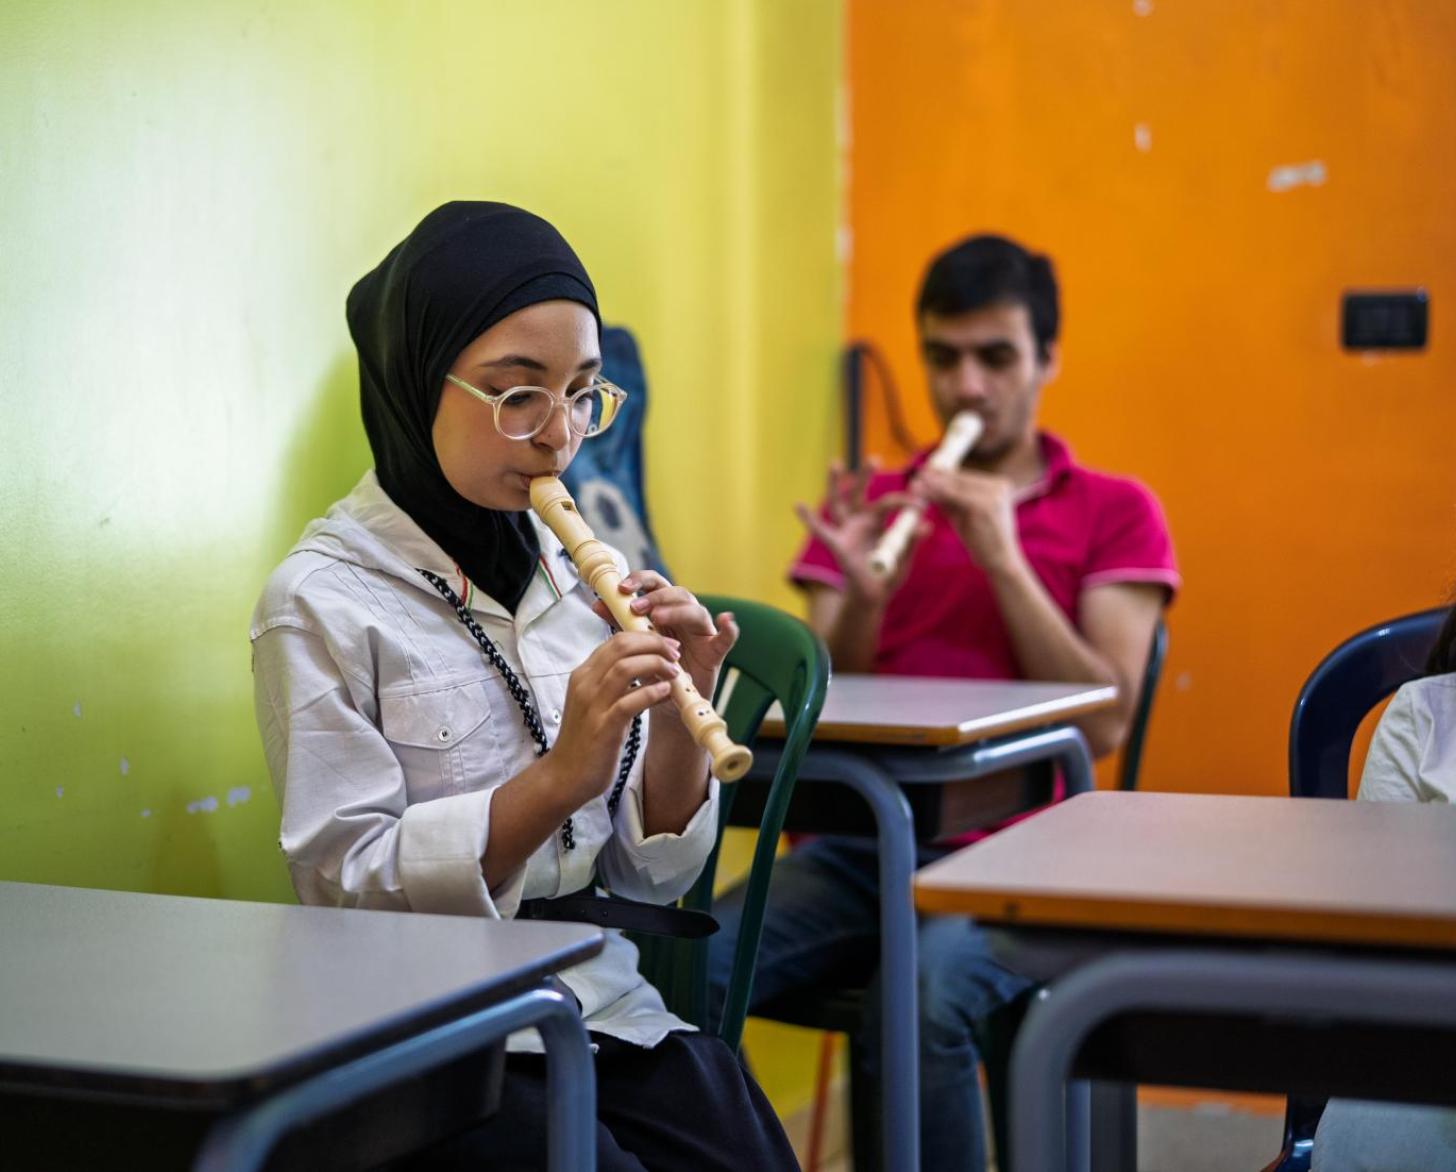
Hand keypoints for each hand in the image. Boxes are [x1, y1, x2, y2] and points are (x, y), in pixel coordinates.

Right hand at [553, 631, 679, 803]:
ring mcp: (592, 704)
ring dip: (656, 664)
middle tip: (675, 653)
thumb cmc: (587, 740)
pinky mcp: (603, 727)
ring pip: (625, 668)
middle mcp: (585, 684)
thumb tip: (658, 677)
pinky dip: (651, 693)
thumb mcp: (601, 705)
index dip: (646, 638)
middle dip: (654, 644)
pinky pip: (629, 702)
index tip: (668, 645)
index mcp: (584, 675)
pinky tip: (666, 691)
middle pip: (621, 646)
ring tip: (674, 672)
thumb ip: (622, 688)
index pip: (616, 640)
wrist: (565, 776)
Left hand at [593, 571, 737, 707]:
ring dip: (677, 610)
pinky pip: (726, 638)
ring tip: (658, 618)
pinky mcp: (714, 652)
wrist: (667, 701)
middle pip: (676, 592)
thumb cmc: (653, 668)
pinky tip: (726, 620)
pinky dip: (729, 628)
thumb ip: (621, 623)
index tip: (621, 588)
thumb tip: (597, 604)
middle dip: (655, 596)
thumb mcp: (634, 645)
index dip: (640, 581)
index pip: (655, 584)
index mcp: (664, 610)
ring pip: (696, 610)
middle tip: (636, 607)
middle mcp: (684, 616)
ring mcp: (701, 632)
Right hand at [794, 459, 924, 605]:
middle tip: (874, 459)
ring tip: (835, 462)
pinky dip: (809, 519)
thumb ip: (912, 542)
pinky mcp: (837, 544)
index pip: (888, 504)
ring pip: (838, 503)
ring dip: (835, 483)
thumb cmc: (889, 575)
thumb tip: (926, 525)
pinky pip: (821, 531)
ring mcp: (846, 531)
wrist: (873, 595)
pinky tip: (798, 505)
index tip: (920, 504)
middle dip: (865, 475)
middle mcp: (860, 521)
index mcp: (878, 522)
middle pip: (859, 493)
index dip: (903, 503)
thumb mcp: (904, 559)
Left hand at [913, 465, 1022, 573]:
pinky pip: (953, 496)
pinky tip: (922, 494)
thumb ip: (950, 500)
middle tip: (916, 475)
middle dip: (936, 477)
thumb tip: (929, 485)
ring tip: (914, 484)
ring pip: (955, 486)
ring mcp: (993, 494)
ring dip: (933, 484)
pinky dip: (936, 494)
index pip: (966, 477)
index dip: (944, 475)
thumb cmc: (983, 542)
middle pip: (961, 479)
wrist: (1001, 562)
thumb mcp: (965, 516)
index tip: (925, 472)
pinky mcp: (983, 505)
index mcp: (1000, 485)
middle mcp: (999, 486)